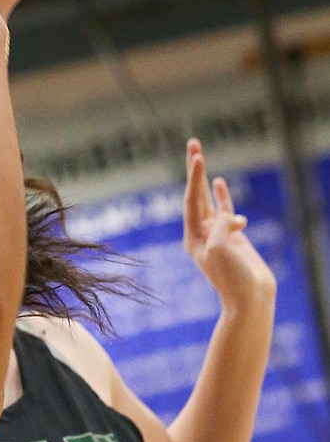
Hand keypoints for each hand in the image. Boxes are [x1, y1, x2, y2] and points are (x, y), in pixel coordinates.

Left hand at [182, 139, 274, 308]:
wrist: (250, 298)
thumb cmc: (232, 277)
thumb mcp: (221, 249)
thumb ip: (220, 227)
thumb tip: (231, 218)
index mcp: (193, 237)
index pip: (191, 200)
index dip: (194, 177)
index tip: (197, 156)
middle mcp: (201, 233)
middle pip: (194, 194)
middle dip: (194, 169)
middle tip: (192, 143)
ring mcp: (217, 234)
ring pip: (209, 199)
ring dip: (204, 178)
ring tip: (199, 156)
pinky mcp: (233, 236)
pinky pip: (225, 210)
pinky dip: (222, 196)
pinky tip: (220, 183)